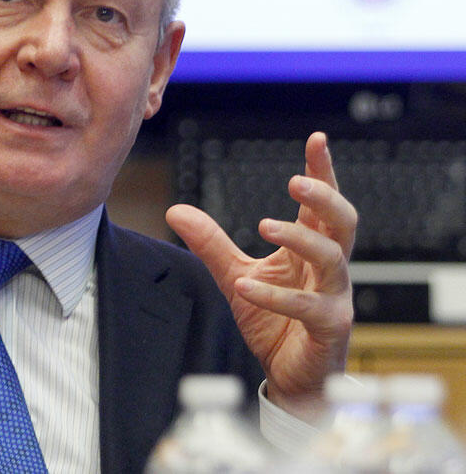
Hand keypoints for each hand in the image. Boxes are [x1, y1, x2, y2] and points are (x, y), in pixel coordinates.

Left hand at [166, 132, 356, 421]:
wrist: (293, 378)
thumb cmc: (274, 323)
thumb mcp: (235, 275)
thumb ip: (211, 243)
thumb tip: (174, 209)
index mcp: (311, 250)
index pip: (321, 205)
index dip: (322, 172)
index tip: (316, 138)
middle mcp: (329, 268)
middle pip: (342, 222)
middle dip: (324, 197)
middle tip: (296, 181)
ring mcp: (335, 298)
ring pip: (332, 258)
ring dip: (299, 239)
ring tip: (265, 225)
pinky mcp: (329, 328)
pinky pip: (309, 307)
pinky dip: (276, 296)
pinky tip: (246, 286)